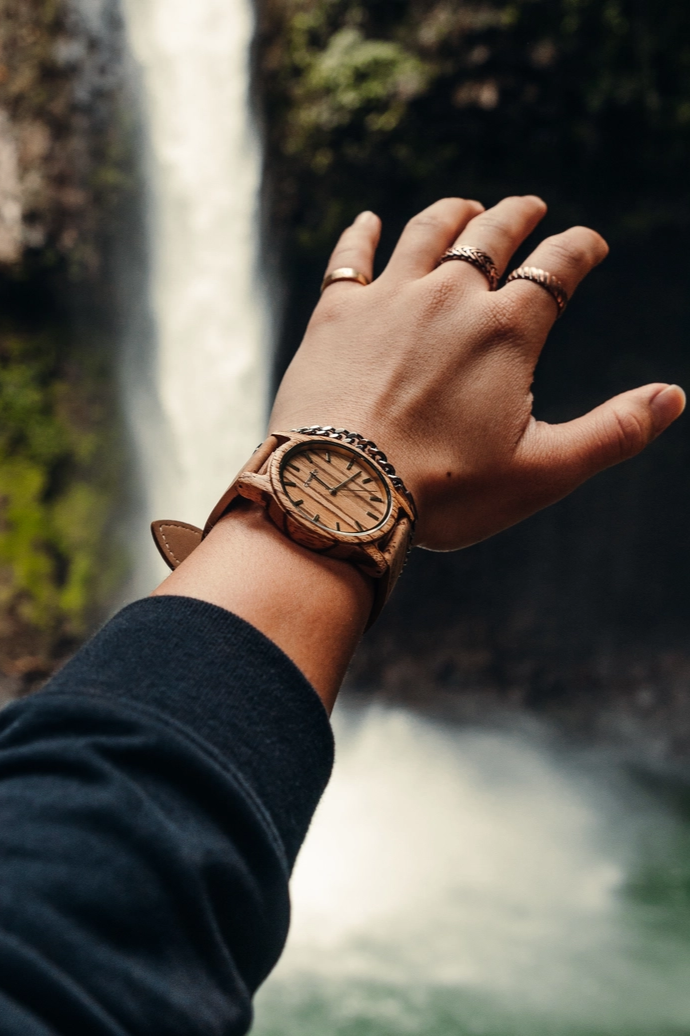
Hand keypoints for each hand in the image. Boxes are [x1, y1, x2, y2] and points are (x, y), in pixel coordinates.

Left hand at [270, 196, 684, 549]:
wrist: (340, 492)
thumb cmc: (445, 490)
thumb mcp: (543, 471)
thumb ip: (613, 432)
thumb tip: (675, 396)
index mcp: (507, 331)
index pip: (557, 268)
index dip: (580, 248)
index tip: (591, 242)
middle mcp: (449, 297)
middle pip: (492, 237)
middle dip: (518, 216)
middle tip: (529, 206)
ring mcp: (388, 299)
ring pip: (426, 233)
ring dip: (452, 214)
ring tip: (465, 207)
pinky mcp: (334, 314)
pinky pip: (349, 257)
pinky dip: (362, 234)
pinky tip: (368, 220)